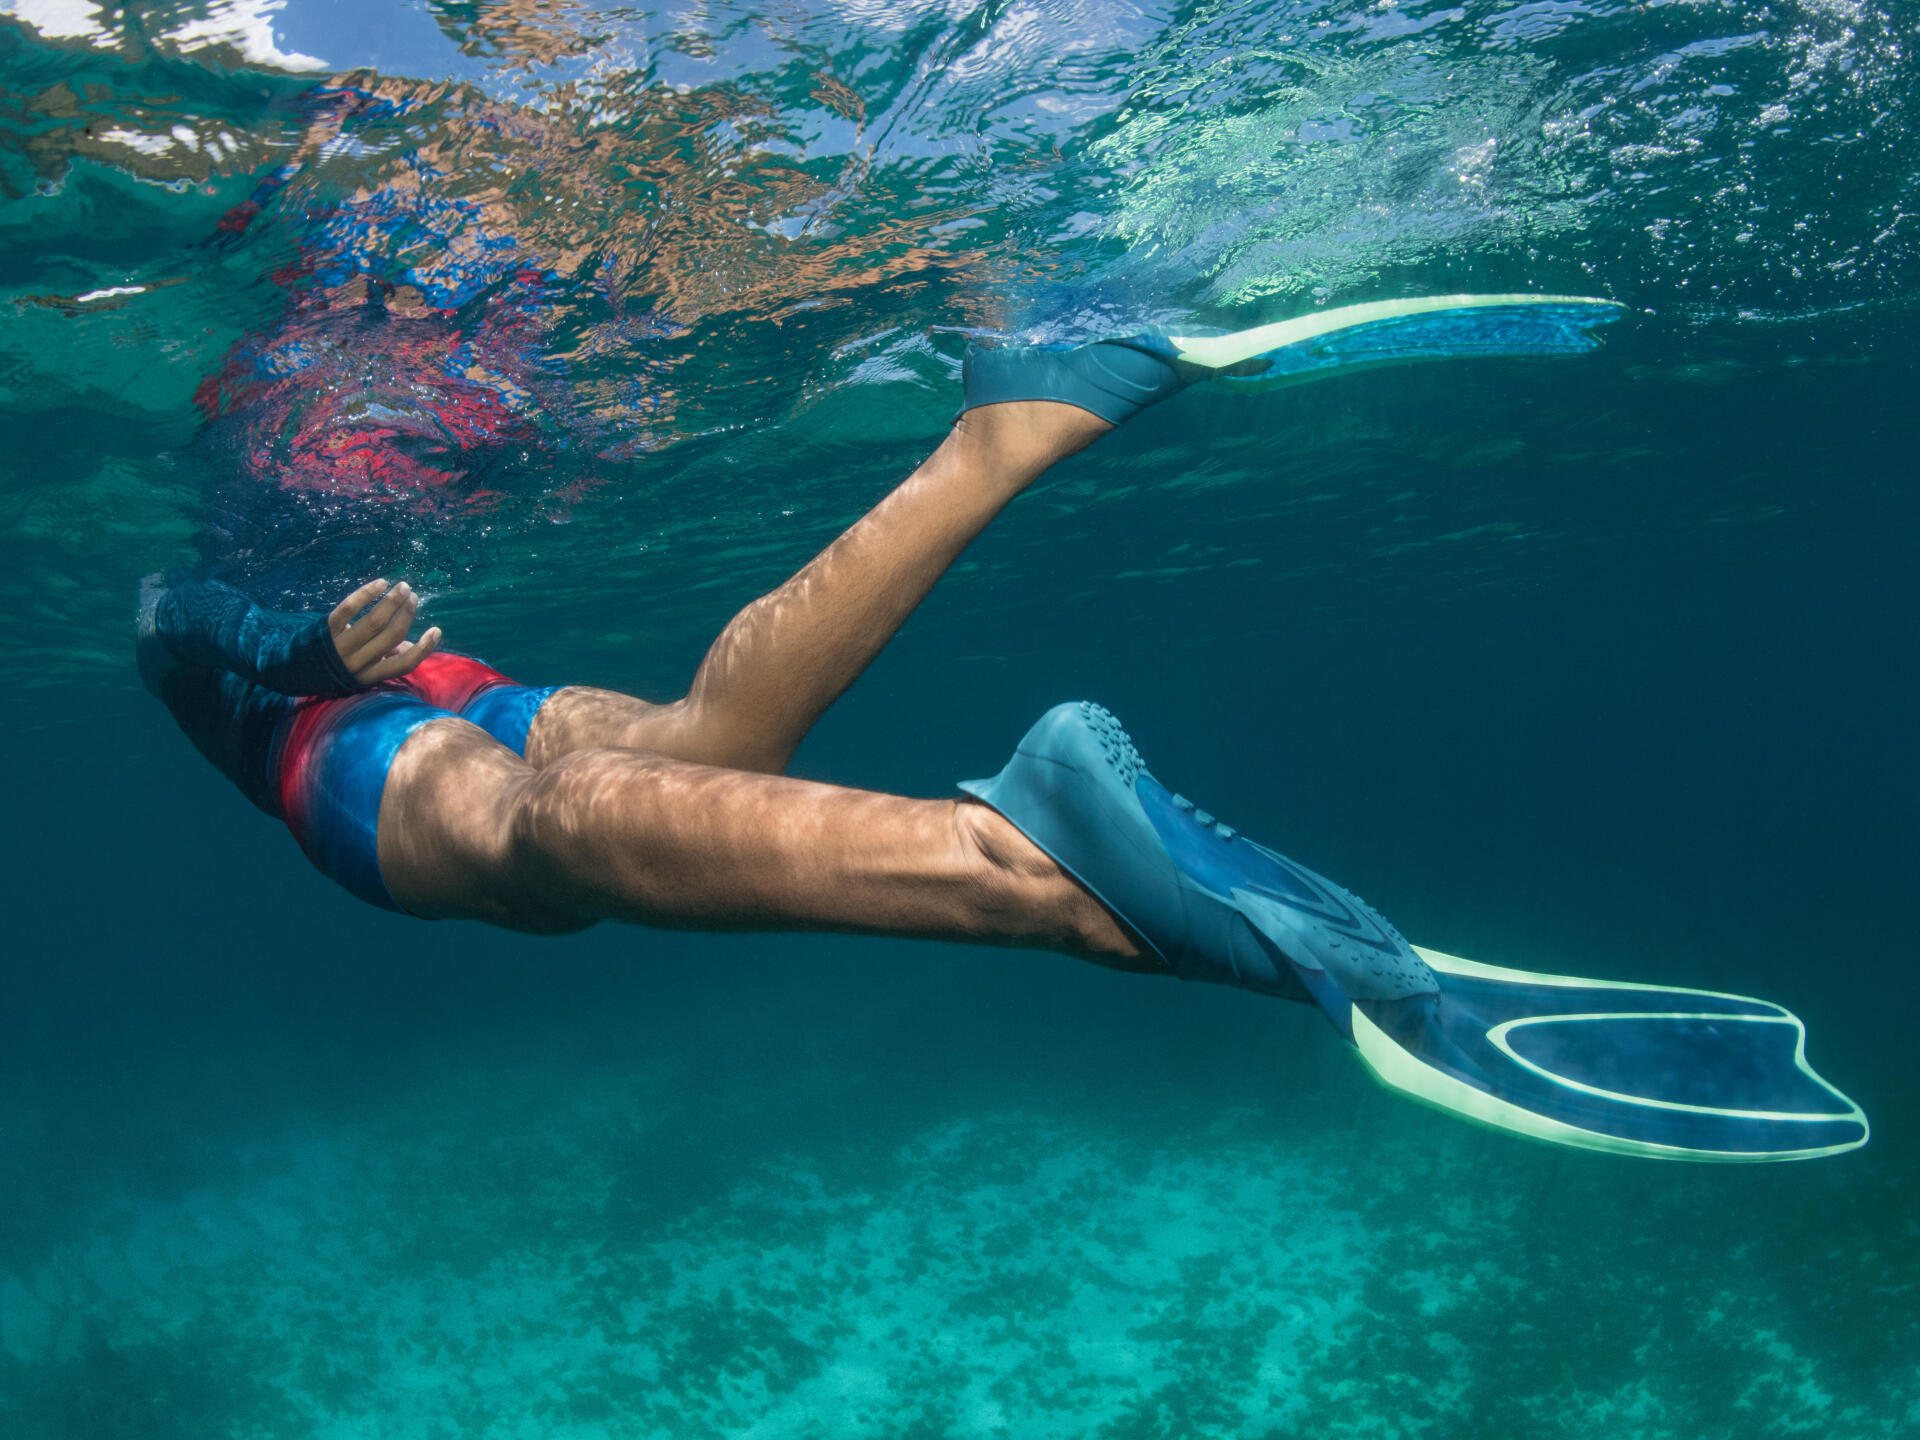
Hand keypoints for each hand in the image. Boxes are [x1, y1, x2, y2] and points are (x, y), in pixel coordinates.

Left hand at [328, 579, 442, 683]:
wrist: (289, 670)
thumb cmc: (332, 668)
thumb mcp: (359, 671)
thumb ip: (386, 658)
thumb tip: (412, 644)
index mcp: (369, 677)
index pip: (404, 664)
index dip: (424, 648)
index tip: (436, 630)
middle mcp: (356, 664)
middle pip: (391, 637)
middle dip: (407, 615)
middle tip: (413, 597)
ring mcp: (339, 647)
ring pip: (374, 622)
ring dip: (392, 602)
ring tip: (403, 587)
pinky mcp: (325, 631)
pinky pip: (349, 609)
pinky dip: (367, 594)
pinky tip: (380, 583)